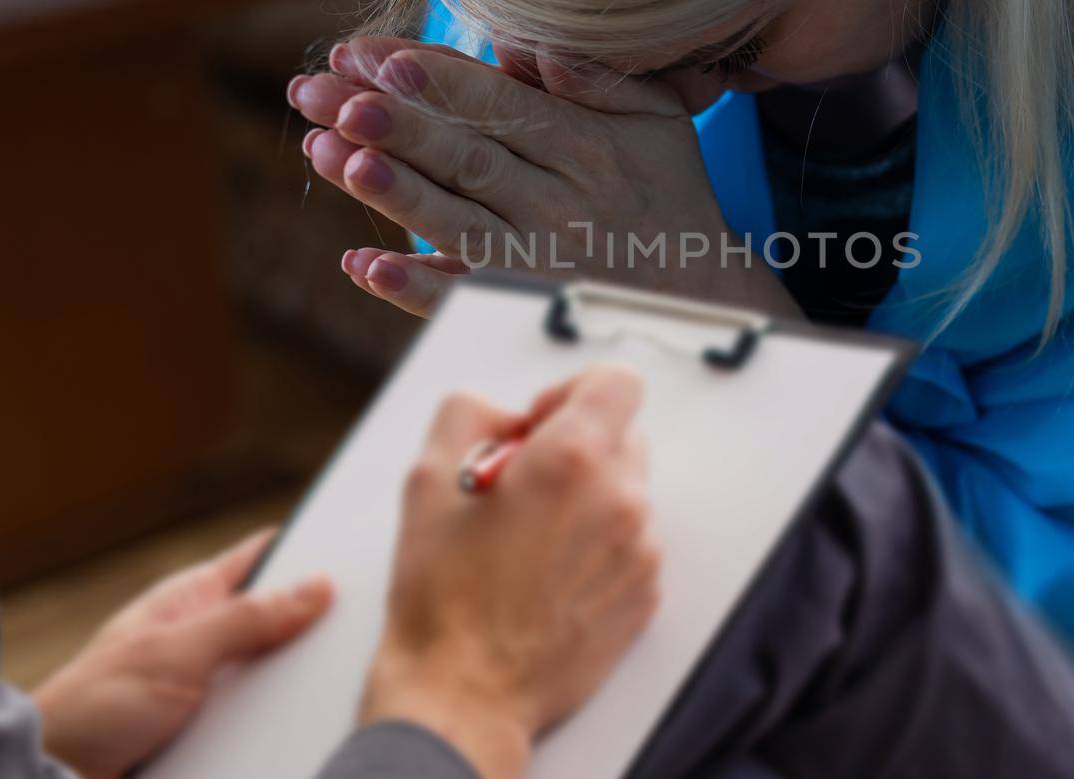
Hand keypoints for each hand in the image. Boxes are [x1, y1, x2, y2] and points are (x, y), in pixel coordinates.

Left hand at [32, 531, 332, 778]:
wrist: (51, 777)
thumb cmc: (94, 707)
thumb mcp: (179, 655)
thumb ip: (247, 620)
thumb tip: (317, 585)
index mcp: (193, 597)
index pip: (264, 556)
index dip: (311, 547)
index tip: (362, 548)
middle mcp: (204, 635)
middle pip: (279, 618)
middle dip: (318, 624)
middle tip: (370, 628)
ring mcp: (207, 683)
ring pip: (274, 672)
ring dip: (299, 685)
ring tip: (346, 686)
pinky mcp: (208, 727)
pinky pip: (260, 718)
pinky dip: (281, 722)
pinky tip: (309, 729)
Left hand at [287, 37, 798, 318]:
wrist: (703, 296)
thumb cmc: (668, 191)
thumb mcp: (656, 118)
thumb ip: (598, 75)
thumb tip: (526, 39)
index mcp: (585, 144)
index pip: (495, 102)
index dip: (432, 78)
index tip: (368, 53)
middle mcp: (557, 200)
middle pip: (461, 153)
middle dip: (386, 120)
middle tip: (317, 91)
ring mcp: (536, 258)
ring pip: (453, 219)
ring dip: (388, 189)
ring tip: (323, 153)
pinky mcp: (520, 305)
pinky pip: (462, 296)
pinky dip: (411, 284)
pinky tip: (360, 264)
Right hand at [362, 364, 659, 778]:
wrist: (465, 692)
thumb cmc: (443, 595)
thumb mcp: (428, 477)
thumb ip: (471, 412)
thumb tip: (507, 414)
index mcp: (572, 457)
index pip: (618, 380)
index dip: (574, 391)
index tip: (539, 425)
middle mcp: (620, 497)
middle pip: (622, 436)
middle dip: (576, 449)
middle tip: (522, 488)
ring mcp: (640, 549)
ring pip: (625, 492)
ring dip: (587, 499)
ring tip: (530, 542)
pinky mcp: (646, 593)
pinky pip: (631, 542)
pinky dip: (598, 546)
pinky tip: (548, 576)